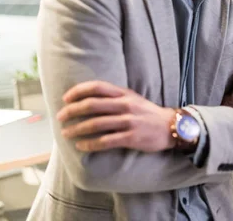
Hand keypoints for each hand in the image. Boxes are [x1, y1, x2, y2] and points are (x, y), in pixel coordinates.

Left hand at [57, 81, 175, 152]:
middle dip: (72, 111)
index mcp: (125, 94)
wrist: (171, 127)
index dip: (78, 91)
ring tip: (66, 133)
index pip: (97, 87)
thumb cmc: (148, 113)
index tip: (65, 99)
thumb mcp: (134, 99)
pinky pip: (105, 141)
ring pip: (96, 124)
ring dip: (77, 129)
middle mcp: (125, 105)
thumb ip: (115, 97)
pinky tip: (80, 146)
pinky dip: (90, 144)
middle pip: (92, 105)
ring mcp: (129, 121)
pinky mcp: (131, 137)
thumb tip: (89, 100)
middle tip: (60, 117)